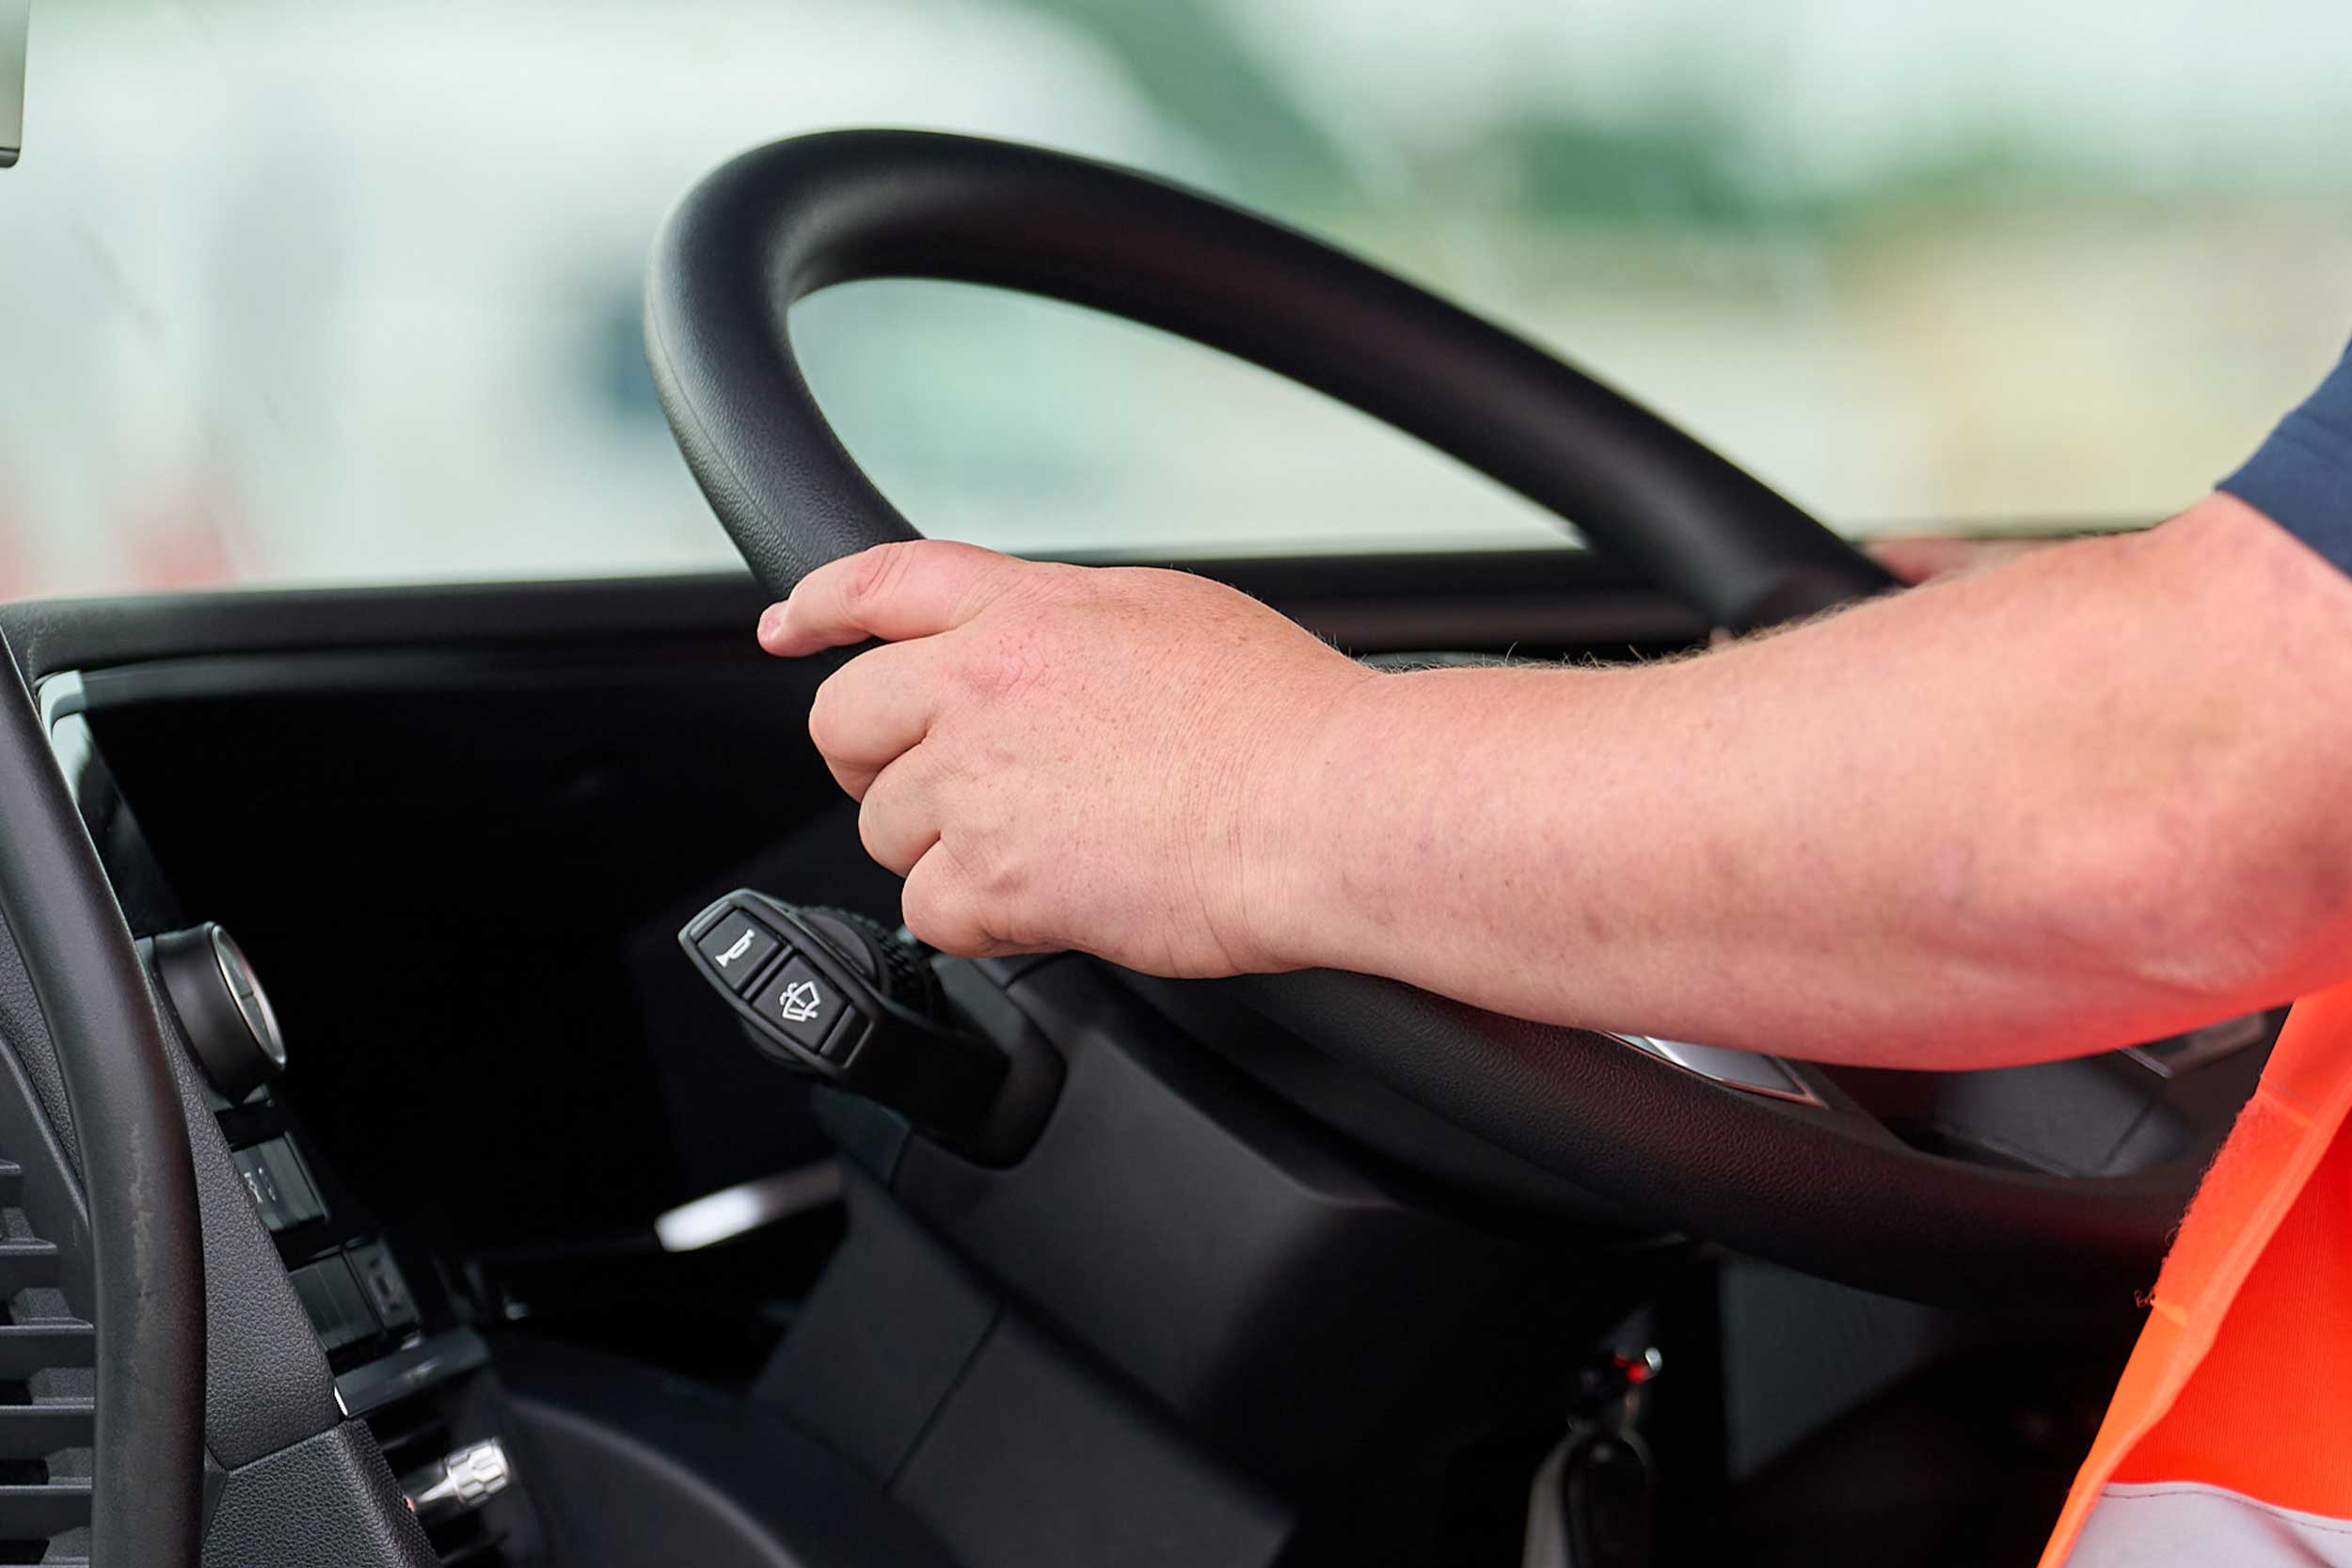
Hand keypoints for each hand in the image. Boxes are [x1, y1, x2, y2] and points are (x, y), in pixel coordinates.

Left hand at [758, 541, 1370, 972]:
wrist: (1326, 805)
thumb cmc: (1286, 719)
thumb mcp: (1171, 612)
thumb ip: (1071, 621)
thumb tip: (1034, 642)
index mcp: (1026, 613)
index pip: (882, 584)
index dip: (820, 605)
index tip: (789, 628)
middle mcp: (983, 688)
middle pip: (846, 718)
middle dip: (868, 756)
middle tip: (918, 784)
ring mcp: (980, 786)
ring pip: (882, 825)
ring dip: (936, 846)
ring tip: (1030, 850)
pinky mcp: (997, 882)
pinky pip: (927, 912)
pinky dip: (972, 918)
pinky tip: (1038, 904)